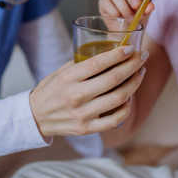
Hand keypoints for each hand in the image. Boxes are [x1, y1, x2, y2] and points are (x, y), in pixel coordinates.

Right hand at [29, 44, 148, 137]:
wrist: (36, 117)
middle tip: (142, 56)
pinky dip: (127, 107)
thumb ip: (82, 63)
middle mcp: (75, 96)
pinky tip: (130, 97)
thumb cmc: (50, 90)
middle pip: (113, 79)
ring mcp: (82, 114)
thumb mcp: (61, 71)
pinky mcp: (87, 128)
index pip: (98, 63)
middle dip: (132, 65)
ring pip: (118, 98)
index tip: (130, 48)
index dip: (118, 55)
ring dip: (134, 83)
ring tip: (140, 73)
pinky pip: (115, 119)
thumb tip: (109, 52)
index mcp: (68, 78)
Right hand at [99, 0, 154, 26]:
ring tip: (129, 18)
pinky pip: (107, 3)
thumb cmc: (136, 19)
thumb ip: (147, 9)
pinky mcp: (103, 1)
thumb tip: (150, 6)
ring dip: (124, 7)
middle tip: (136, 6)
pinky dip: (114, 11)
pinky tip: (118, 17)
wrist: (125, 31)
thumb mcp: (144, 15)